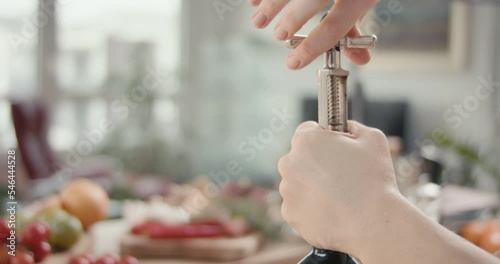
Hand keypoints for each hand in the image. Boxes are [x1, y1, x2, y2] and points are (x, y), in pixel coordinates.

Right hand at [249, 0, 378, 69]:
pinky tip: (253, 1)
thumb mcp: (363, 1)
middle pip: (313, 0)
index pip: (334, 26)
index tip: (292, 63)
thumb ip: (354, 27)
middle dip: (291, 19)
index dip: (312, 48)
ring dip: (271, 3)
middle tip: (278, 35)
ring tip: (257, 20)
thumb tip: (360, 59)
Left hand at [278, 121, 399, 254]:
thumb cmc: (374, 180)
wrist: (373, 224)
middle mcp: (289, 163)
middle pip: (300, 158)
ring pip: (298, 183)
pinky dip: (311, 208)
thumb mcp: (373, 139)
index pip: (308, 131)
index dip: (325, 139)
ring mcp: (287, 190)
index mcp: (305, 141)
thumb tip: (346, 128)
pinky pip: (299, 206)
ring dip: (312, 186)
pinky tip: (331, 210)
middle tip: (340, 175)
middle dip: (316, 163)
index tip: (336, 149)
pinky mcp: (290, 214)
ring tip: (338, 196)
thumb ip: (354, 127)